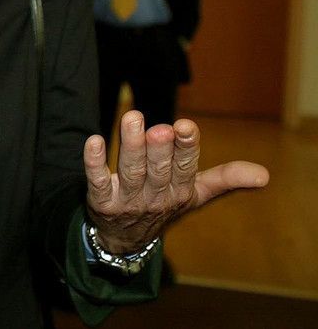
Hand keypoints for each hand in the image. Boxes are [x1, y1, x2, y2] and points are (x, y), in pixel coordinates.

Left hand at [83, 110, 268, 253]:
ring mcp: (127, 200)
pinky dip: (94, 162)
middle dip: (159, 149)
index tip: (185, 127)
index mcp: (180, 191)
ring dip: (131, 146)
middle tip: (160, 129)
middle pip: (158, 170)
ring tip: (132, 119)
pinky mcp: (101, 201)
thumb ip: (225, 179)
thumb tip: (265, 174)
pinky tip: (94, 141)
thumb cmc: (163, 203)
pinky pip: (97, 182)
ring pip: (130, 172)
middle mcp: (155, 197)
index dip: (186, 148)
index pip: (185, 168)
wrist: (125, 239)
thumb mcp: (196, 194)